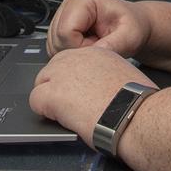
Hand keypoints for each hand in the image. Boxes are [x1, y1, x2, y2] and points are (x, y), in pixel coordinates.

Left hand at [30, 46, 157, 143]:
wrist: (132, 112)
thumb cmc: (135, 101)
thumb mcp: (122, 76)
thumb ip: (105, 75)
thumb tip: (99, 86)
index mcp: (95, 52)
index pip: (71, 61)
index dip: (72, 79)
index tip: (78, 91)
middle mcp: (76, 58)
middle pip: (52, 69)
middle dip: (57, 86)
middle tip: (69, 105)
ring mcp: (61, 75)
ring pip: (41, 83)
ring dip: (50, 98)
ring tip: (65, 113)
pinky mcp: (52, 94)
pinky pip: (35, 101)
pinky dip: (44, 112)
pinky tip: (59, 119)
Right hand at [46, 0, 151, 57]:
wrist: (132, 26)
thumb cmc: (132, 26)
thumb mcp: (130, 36)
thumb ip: (114, 45)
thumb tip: (94, 55)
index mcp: (82, 0)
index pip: (65, 32)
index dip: (82, 47)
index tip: (100, 46)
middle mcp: (69, 6)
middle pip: (57, 40)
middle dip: (77, 52)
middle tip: (99, 45)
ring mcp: (62, 17)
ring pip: (54, 47)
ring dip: (74, 54)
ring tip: (95, 45)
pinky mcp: (60, 29)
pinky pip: (55, 50)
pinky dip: (71, 54)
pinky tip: (87, 47)